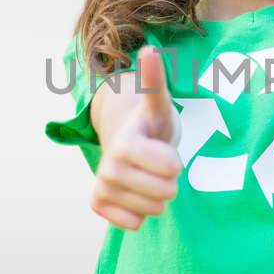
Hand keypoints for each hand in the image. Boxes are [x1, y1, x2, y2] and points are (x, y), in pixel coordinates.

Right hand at [90, 47, 180, 229]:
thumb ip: (155, 82)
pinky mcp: (98, 203)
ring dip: (156, 196)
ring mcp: (102, 186)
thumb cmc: (151, 123)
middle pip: (165, 194)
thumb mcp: (159, 104)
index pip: (170, 170)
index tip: (164, 149)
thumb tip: (150, 49)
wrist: (127, 140)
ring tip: (147, 174)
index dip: (175, 162)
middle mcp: (108, 166)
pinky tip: (135, 192)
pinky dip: (140, 212)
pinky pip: (133, 224)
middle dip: (169, 181)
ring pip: (152, 211)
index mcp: (126, 143)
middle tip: (157, 164)